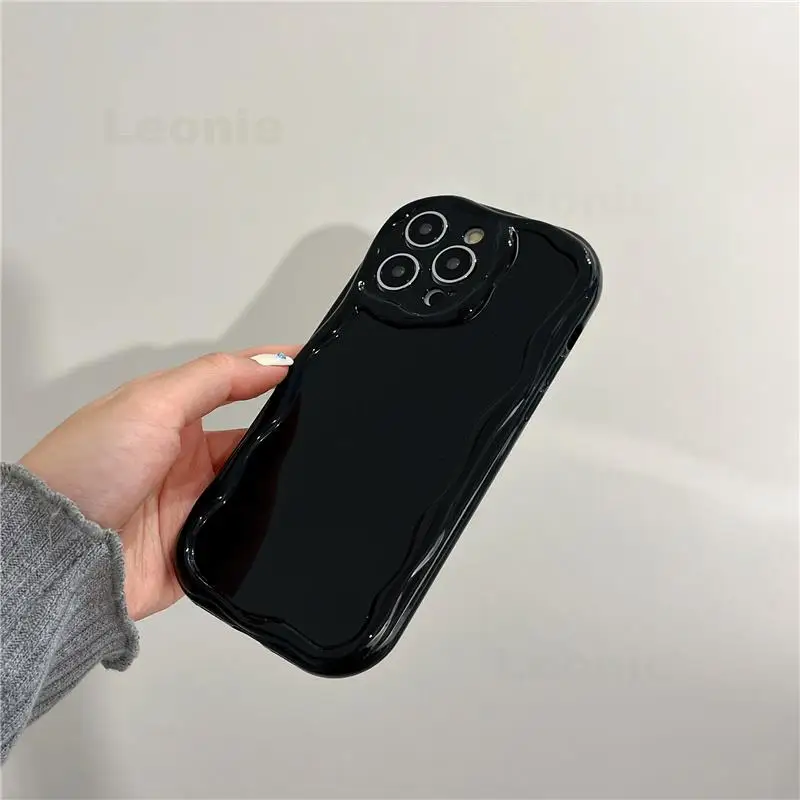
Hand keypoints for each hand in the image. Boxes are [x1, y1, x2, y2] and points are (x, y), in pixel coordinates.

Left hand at [20, 346, 298, 620]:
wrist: (59, 558)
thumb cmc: (83, 473)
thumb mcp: (151, 404)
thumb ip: (214, 378)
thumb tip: (270, 361)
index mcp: (169, 416)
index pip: (232, 385)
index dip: (269, 371)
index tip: (309, 363)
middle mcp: (182, 458)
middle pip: (251, 439)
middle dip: (278, 434)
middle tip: (305, 429)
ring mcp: (191, 503)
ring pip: (254, 487)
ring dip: (268, 483)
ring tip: (285, 477)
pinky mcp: (198, 547)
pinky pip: (245, 535)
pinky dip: (260, 528)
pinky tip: (272, 519)